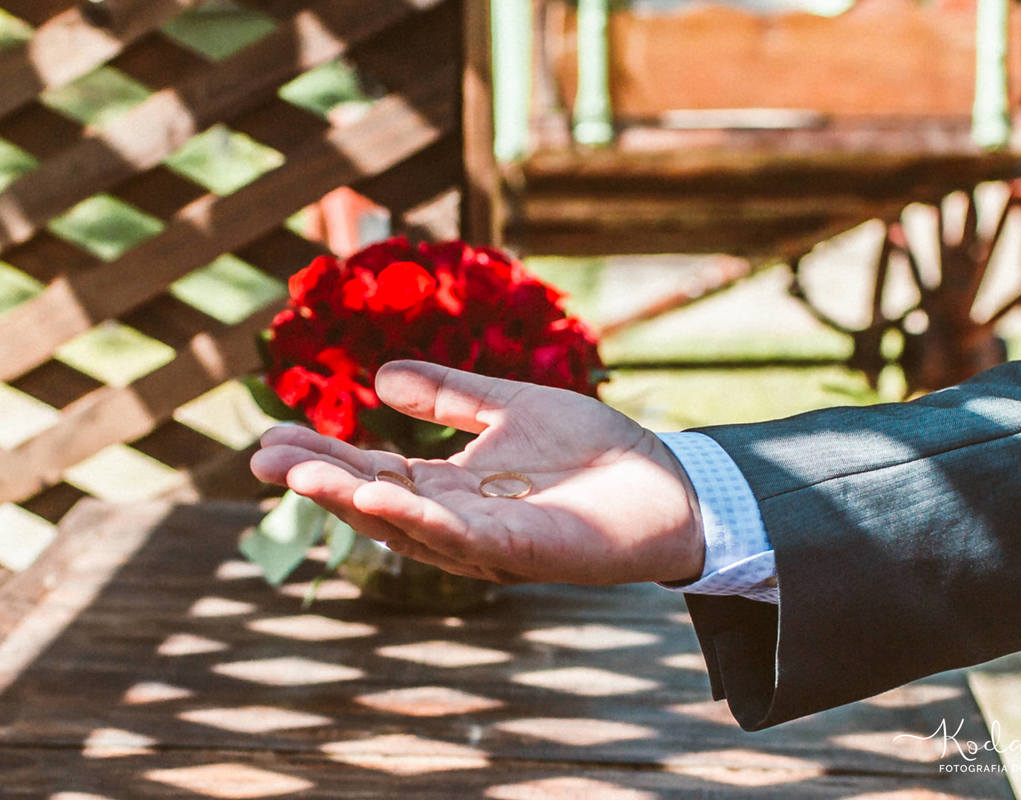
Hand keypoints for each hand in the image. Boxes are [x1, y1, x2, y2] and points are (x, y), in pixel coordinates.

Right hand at [250, 361, 704, 585]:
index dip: (324, 457)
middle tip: (261, 459)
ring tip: (300, 473)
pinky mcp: (526, 550)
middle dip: (320, 481)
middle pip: (376, 502)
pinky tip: (376, 493)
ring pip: (407, 526)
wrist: (670, 482)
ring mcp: (491, 541)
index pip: (374, 472)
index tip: (270, 438)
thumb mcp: (510, 408)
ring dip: (351, 499)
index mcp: (454, 488)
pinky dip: (416, 517)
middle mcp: (461, 520)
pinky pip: (462, 536)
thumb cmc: (595, 451)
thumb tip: (381, 376)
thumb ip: (451, 396)